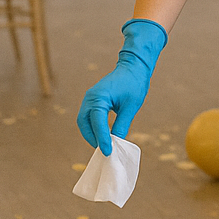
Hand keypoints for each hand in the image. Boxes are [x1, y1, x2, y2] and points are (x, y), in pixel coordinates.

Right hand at [77, 18, 167, 155]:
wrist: (133, 66)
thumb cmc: (134, 83)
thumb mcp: (131, 107)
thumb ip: (122, 125)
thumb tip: (116, 142)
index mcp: (99, 97)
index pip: (97, 122)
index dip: (101, 138)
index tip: (107, 151)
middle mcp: (90, 97)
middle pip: (84, 123)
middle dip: (92, 138)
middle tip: (104, 150)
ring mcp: (90, 98)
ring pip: (84, 121)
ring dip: (91, 134)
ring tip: (103, 145)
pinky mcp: (93, 100)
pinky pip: (88, 117)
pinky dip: (93, 127)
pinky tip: (103, 136)